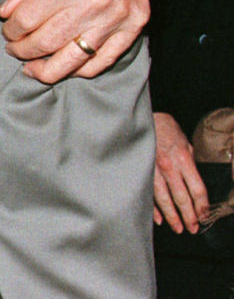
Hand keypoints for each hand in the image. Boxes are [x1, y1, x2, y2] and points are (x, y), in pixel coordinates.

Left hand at [0, 0, 154, 82]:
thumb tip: (5, 13)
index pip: (28, 19)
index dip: (12, 30)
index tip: (7, 31)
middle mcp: (94, 0)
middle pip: (47, 42)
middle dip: (23, 51)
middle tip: (14, 50)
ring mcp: (117, 15)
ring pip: (75, 59)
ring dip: (48, 69)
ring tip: (33, 68)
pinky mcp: (135, 24)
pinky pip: (105, 60)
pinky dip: (81, 70)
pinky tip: (65, 66)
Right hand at [153, 112, 209, 233]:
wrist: (143, 118)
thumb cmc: (166, 129)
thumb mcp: (185, 142)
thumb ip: (191, 162)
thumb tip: (196, 181)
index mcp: (183, 158)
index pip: (197, 189)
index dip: (202, 206)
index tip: (205, 217)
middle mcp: (169, 166)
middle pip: (182, 197)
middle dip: (189, 216)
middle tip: (193, 228)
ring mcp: (153, 169)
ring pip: (164, 199)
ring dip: (171, 216)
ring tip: (177, 228)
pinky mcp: (141, 170)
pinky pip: (148, 193)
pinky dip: (153, 207)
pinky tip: (158, 218)